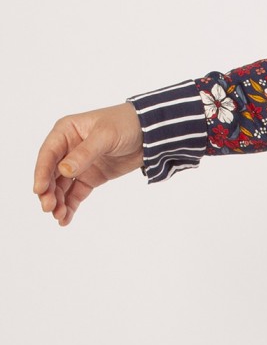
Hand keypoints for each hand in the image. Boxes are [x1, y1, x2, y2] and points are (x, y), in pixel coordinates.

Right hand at [33, 103, 145, 225]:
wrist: (150, 133)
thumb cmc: (125, 124)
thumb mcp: (105, 136)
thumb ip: (85, 153)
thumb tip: (64, 170)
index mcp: (65, 132)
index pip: (48, 154)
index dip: (41, 172)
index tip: (39, 190)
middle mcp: (67, 149)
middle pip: (51, 173)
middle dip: (48, 191)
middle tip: (49, 208)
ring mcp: (78, 165)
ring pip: (62, 186)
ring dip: (58, 202)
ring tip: (59, 217)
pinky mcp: (90, 177)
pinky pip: (76, 193)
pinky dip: (70, 206)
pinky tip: (65, 219)